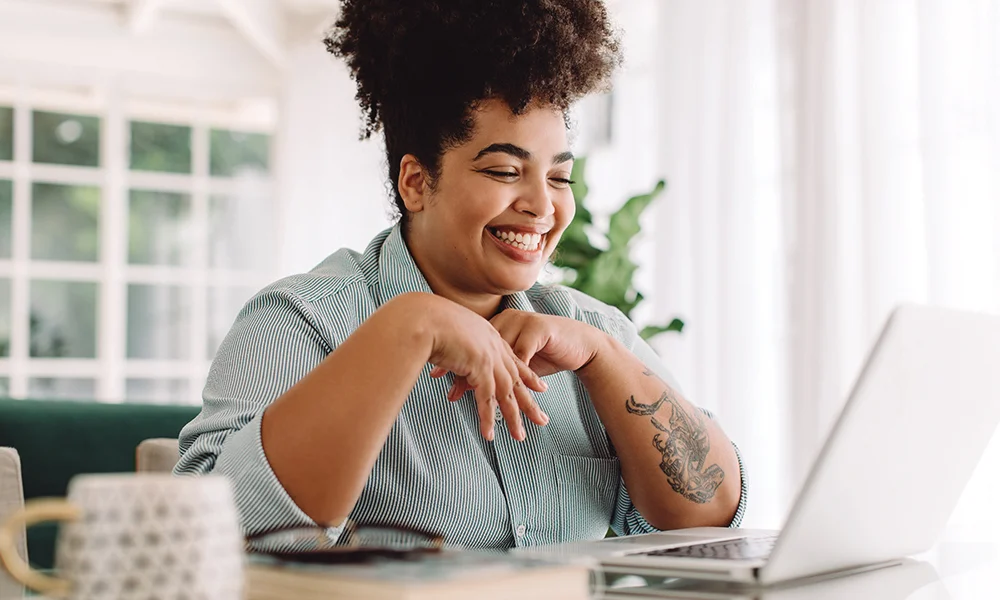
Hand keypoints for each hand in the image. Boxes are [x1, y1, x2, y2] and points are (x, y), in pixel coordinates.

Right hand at [422, 297, 548, 441]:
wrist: (423, 317)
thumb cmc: (427, 321)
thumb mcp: (448, 330)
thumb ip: (455, 343)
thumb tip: (448, 351)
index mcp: (489, 336)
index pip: (513, 359)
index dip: (527, 375)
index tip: (540, 387)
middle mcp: (494, 347)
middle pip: (516, 379)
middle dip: (529, 402)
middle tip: (541, 419)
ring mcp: (488, 358)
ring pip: (506, 393)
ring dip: (513, 417)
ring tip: (519, 437)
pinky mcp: (479, 368)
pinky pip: (486, 399)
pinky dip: (488, 418)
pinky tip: (489, 434)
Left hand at [438, 310, 604, 403]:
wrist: (579, 342)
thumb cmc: (546, 352)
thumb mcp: (515, 361)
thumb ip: (491, 368)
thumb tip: (462, 385)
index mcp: (498, 324)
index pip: (471, 343)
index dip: (455, 360)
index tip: (436, 375)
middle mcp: (508, 320)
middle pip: (482, 348)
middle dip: (466, 373)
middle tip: (450, 392)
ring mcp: (523, 323)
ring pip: (500, 355)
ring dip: (488, 379)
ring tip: (475, 398)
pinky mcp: (538, 330)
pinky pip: (521, 356)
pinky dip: (513, 376)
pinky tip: (505, 390)